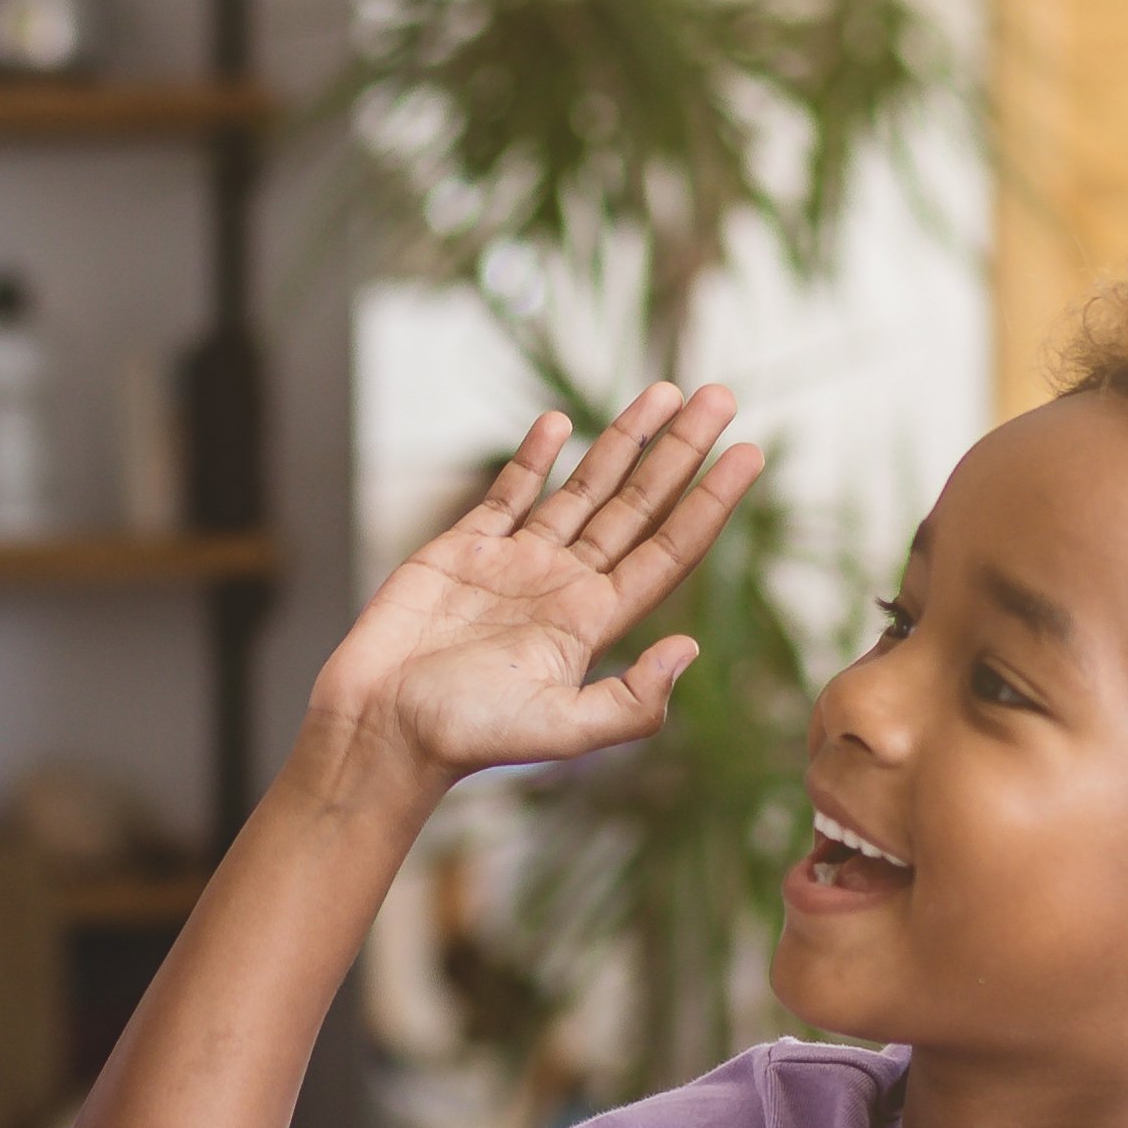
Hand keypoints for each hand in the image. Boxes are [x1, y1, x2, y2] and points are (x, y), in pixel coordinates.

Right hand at [297, 382, 767, 785]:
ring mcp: (515, 565)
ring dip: (623, 440)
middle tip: (721, 396)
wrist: (377, 727)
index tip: (749, 453)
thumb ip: (629, 701)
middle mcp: (563, 586)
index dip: (711, 502)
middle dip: (679, 450)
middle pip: (637, 504)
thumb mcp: (560, 731)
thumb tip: (690, 648)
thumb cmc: (463, 736)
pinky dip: (534, 457)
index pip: (668, 548)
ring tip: (664, 391)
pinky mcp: (462, 551)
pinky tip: (562, 421)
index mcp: (592, 622)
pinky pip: (509, 493)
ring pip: (583, 488)